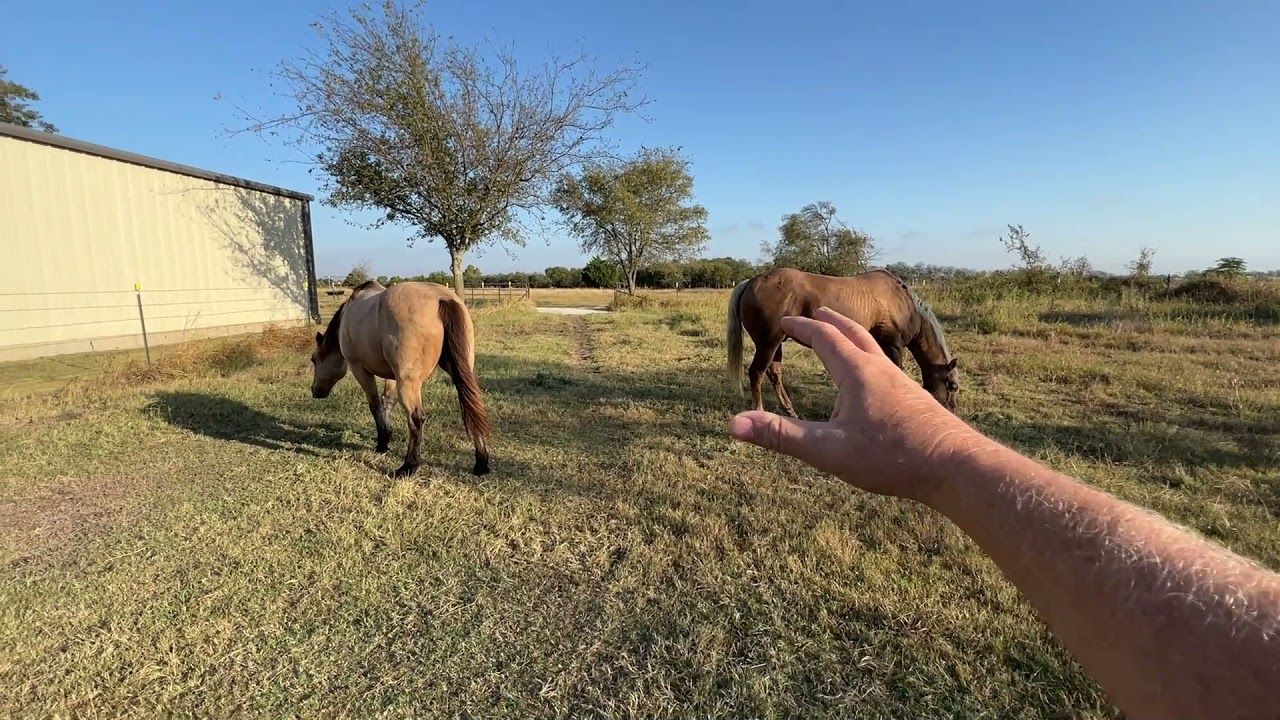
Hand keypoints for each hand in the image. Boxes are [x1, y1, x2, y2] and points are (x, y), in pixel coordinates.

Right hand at [728, 307, 974, 501]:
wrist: (956, 467)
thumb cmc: (891, 458)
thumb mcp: (828, 451)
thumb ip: (780, 436)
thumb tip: (732, 424)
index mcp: (857, 372)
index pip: (824, 338)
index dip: (802, 329)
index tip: (786, 322)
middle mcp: (881, 370)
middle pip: (854, 335)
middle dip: (832, 323)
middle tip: (818, 314)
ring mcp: (902, 384)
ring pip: (874, 351)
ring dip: (855, 338)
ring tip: (846, 340)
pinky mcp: (917, 401)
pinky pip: (888, 370)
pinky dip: (872, 361)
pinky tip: (877, 385)